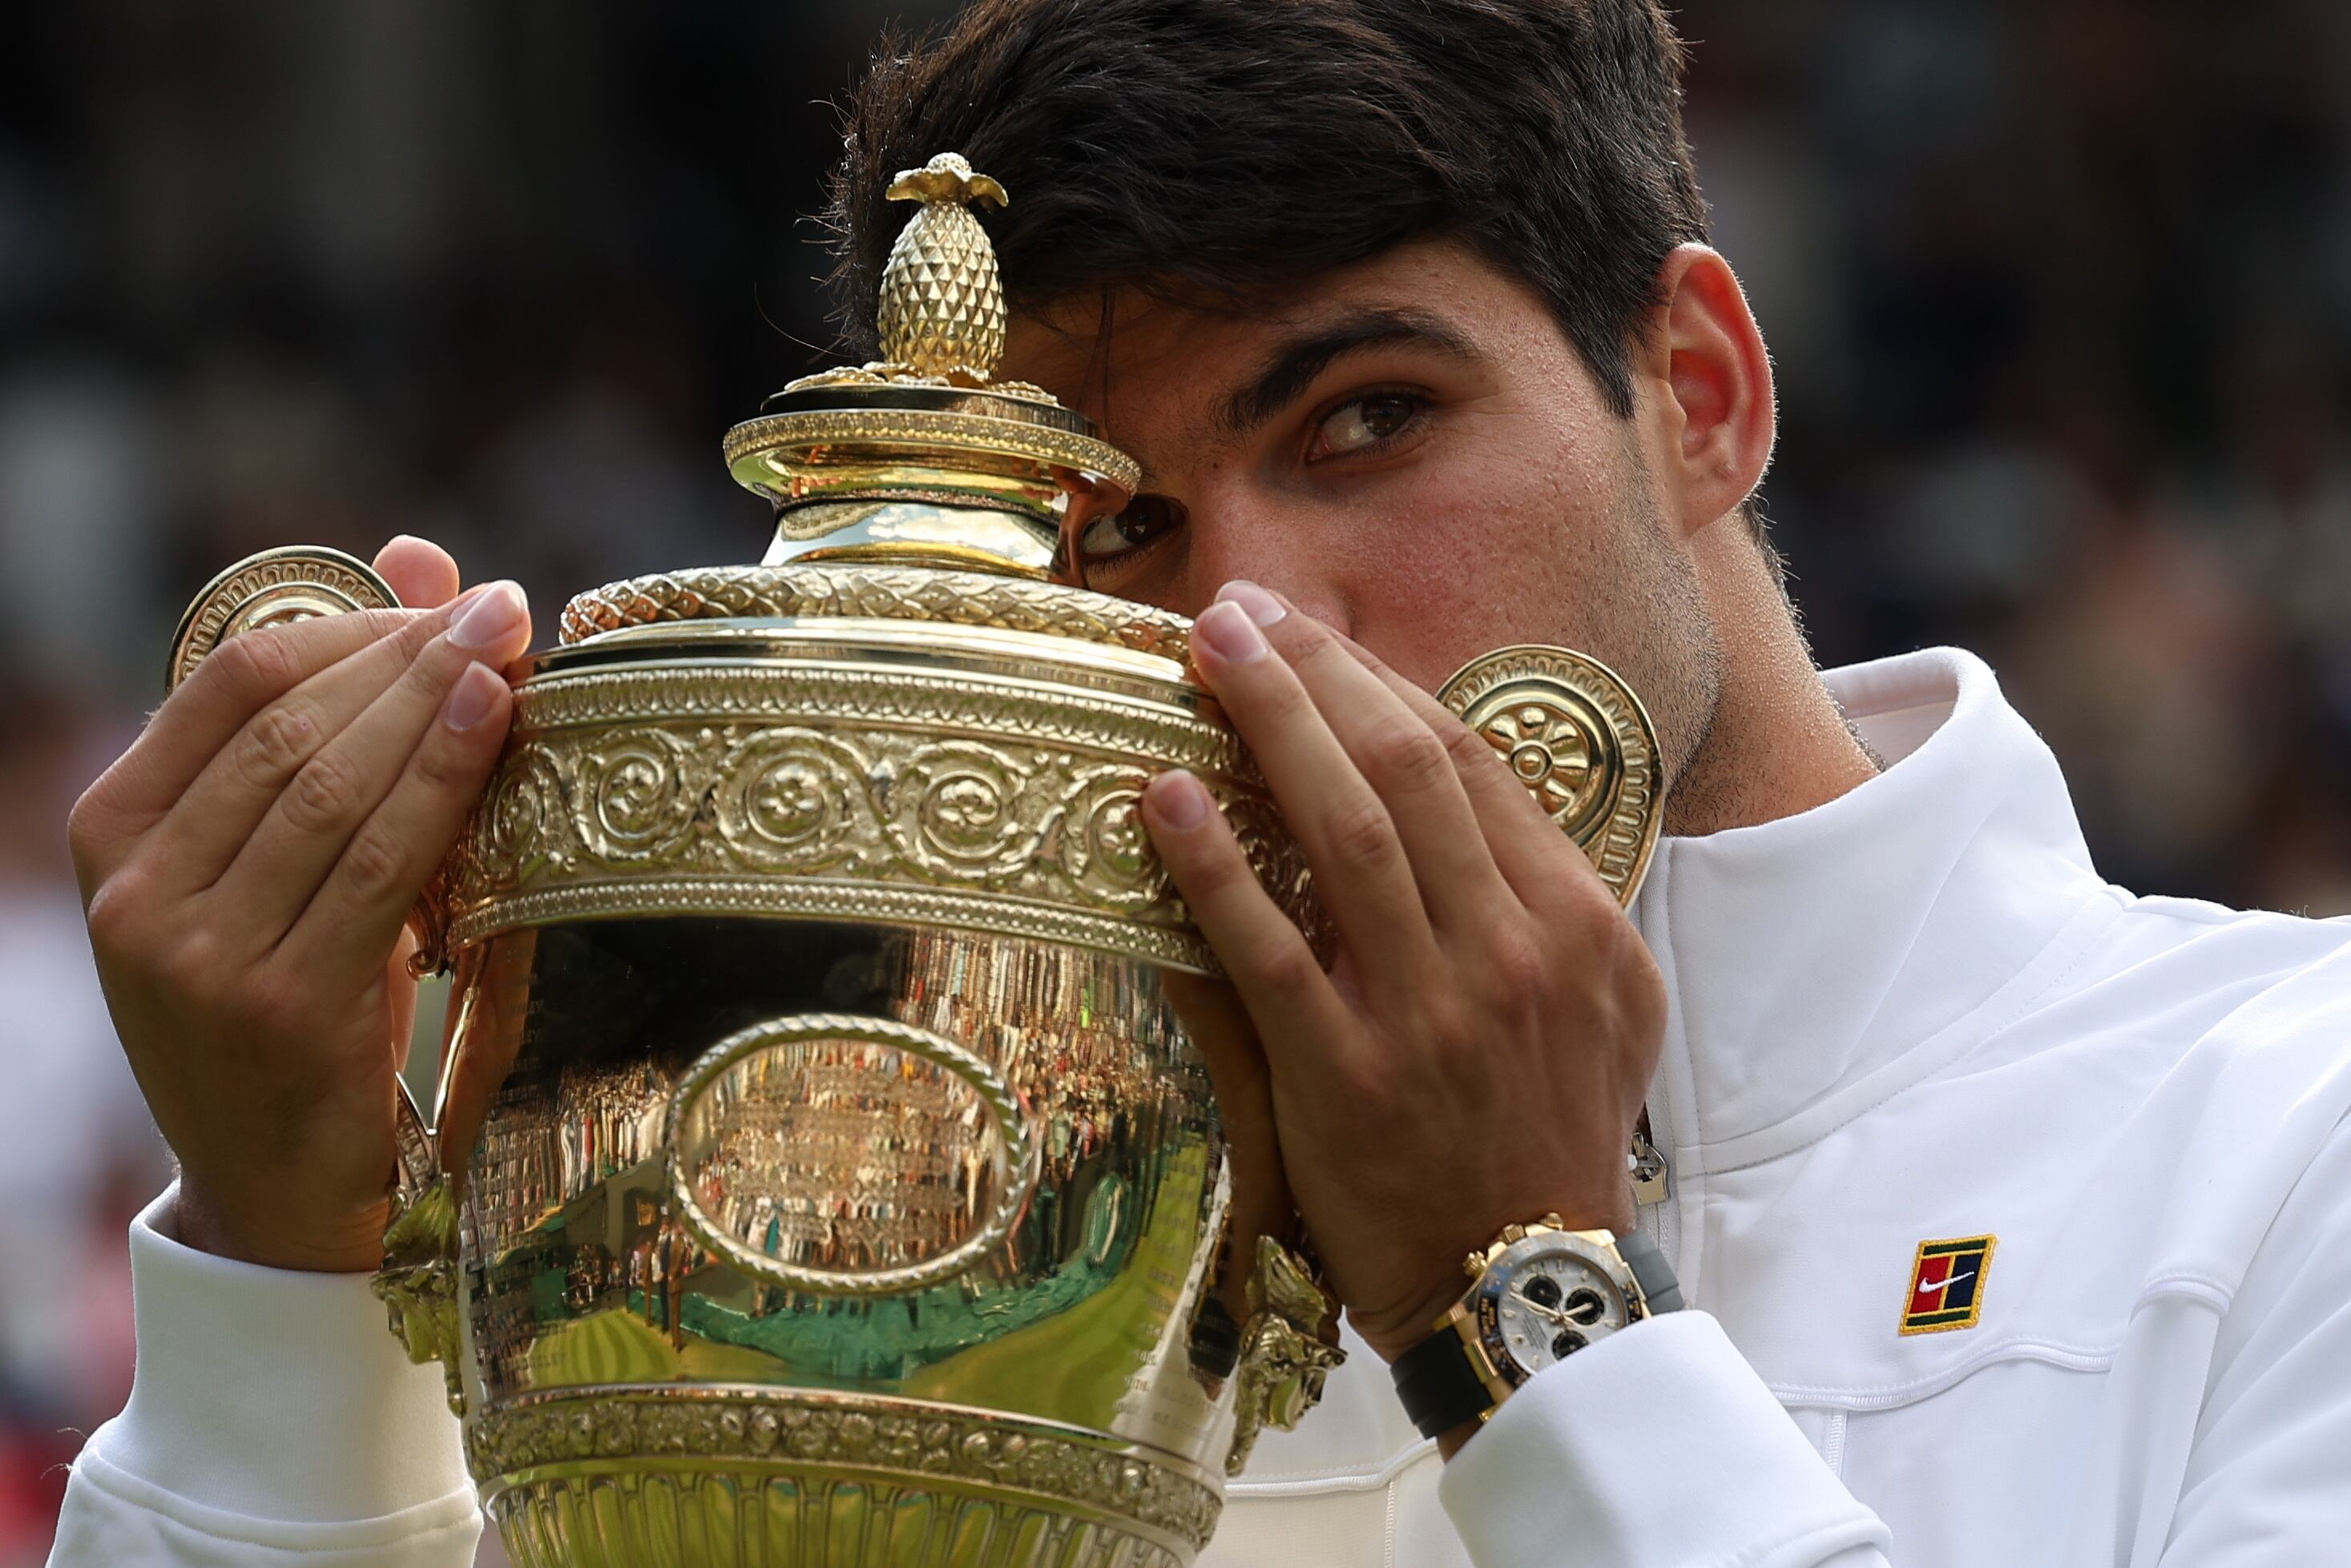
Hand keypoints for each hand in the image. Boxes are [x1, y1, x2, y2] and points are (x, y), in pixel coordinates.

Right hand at [69, 537, 531, 1271]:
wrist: (279, 1189)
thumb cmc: (298, 1001)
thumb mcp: (292, 860)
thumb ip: (337, 712)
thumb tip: (419, 551)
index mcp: (113, 830)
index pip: (232, 675)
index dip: (352, 620)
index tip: (449, 595)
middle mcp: (135, 889)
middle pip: (291, 721)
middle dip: (409, 650)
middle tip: (504, 606)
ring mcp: (199, 954)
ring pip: (334, 782)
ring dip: (434, 700)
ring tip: (511, 643)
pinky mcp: (282, 1006)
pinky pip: (379, 863)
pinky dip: (442, 777)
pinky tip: (494, 719)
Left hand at [1140, 581, 1664, 1364]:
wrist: (1525, 1286)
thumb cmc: (1548, 1139)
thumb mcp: (1605, 1012)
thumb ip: (1544, 903)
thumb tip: (1465, 800)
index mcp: (1576, 924)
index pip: (1467, 764)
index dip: (1379, 682)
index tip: (1311, 633)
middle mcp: (1510, 953)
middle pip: (1407, 770)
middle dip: (1317, 673)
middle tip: (1237, 613)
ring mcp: (1429, 1015)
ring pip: (1348, 834)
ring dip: (1271, 726)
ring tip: (1204, 654)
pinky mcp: (1347, 1077)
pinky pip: (1269, 950)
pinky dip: (1214, 865)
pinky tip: (1164, 796)